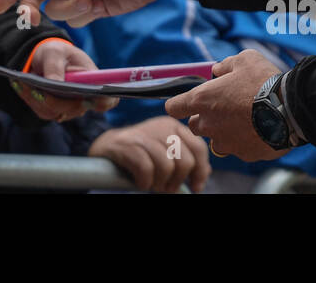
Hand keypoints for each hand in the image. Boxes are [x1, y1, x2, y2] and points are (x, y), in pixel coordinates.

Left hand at [10, 39, 117, 121]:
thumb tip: (55, 84)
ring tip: (25, 82)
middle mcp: (83, 100)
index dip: (104, 102)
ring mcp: (68, 108)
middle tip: (41, 90)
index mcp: (94, 83)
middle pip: (75, 109)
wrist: (43, 59)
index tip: (92, 98)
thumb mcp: (54, 52)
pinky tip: (22, 85)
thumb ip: (55, 67)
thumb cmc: (56, 52)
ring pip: (55, 112)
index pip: (108, 100)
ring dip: (39, 98)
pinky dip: (30, 99)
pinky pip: (41, 111)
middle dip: (57, 100)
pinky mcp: (52, 111)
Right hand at [89, 116, 210, 192]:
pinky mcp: (128, 145)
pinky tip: (140, 182)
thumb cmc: (142, 153)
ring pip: (167, 167)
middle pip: (185, 161)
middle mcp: (162, 127)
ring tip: (153, 185)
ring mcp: (145, 134)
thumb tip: (205, 172)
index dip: (200, 171)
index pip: (199, 148)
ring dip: (160, 184)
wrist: (109, 146)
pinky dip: (145, 182)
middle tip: (167, 188)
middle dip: (178, 181)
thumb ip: (186, 159)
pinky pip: (146, 170)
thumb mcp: (166, 152)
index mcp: (174, 126)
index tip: (195, 186)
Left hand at [164, 50, 287, 161]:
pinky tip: (258, 129)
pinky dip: (244, 141)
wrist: (290, 109)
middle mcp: (209, 124)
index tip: (183, 103)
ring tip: (243, 120)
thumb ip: (225, 66)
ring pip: (216, 140)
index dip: (177, 104)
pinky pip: (238, 148)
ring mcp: (226, 142)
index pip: (173, 107)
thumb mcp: (244, 59)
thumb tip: (217, 71)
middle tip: (222, 108)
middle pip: (194, 126)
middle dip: (203, 118)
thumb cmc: (263, 81)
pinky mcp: (243, 154)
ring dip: (223, 132)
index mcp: (202, 100)